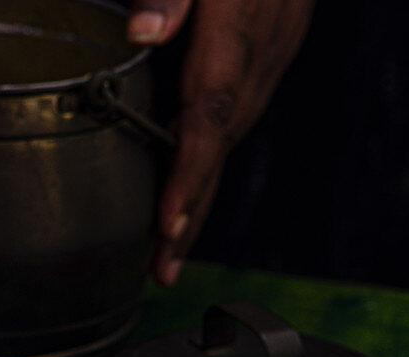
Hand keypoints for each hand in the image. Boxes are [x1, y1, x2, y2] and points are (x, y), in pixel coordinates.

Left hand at [127, 0, 314, 285]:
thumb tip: (140, 33)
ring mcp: (268, 61)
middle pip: (220, 149)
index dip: (189, 175)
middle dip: (190, 215)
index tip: (168, 225)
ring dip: (199, 200)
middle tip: (160, 272)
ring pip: (228, 143)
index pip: (210, 116)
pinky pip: (233, 124)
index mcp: (235, 32)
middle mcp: (257, 58)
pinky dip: (208, 165)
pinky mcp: (265, 60)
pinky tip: (185, 192)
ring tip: (167, 252)